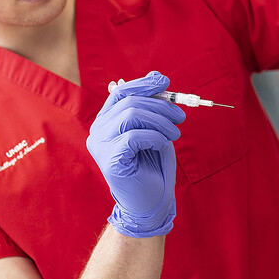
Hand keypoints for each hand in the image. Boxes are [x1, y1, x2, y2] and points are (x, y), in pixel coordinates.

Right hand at [87, 72, 185, 236]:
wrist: (152, 202)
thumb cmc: (153, 166)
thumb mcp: (155, 129)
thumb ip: (152, 106)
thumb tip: (157, 77)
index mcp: (106, 121)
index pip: (121, 92)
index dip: (144, 84)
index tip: (166, 82)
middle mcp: (97, 131)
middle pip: (129, 102)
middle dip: (160, 105)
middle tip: (181, 117)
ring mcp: (100, 146)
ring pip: (131, 115)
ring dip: (160, 121)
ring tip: (175, 133)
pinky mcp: (109, 160)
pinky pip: (134, 136)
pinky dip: (155, 137)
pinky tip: (163, 145)